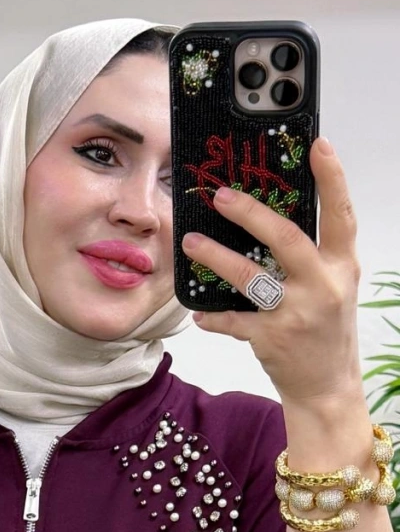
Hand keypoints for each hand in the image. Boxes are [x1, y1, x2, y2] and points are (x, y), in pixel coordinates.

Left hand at [181, 137, 363, 410]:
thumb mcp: (333, 286)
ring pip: (251, 279)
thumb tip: (270, 217)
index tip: (318, 145)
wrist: (327, 387)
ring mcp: (297, 314)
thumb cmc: (326, 329)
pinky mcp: (272, 339)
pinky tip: (199, 312)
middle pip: (287, 239)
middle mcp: (323, 286)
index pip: (341, 215)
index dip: (332, 178)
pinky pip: (233, 321)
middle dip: (252, 214)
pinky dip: (213, 316)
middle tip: (222, 195)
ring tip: (191, 242)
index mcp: (342, 267)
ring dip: (217, 258)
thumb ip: (313, 255)